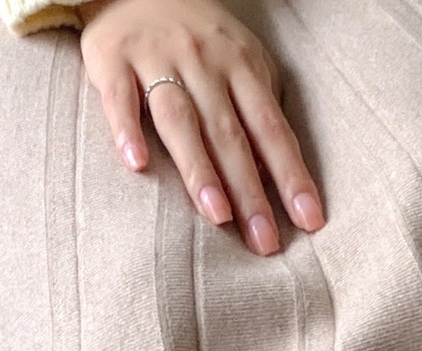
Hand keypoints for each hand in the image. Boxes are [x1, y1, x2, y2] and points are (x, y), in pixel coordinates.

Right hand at [76, 0, 321, 252]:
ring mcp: (156, 57)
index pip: (271, 129)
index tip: (309, 222)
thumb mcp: (242, 63)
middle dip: (250, 191)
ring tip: (217, 215)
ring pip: (180, 119)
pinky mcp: (112, 57)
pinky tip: (137, 164)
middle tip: (264, 241)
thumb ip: (258, 112)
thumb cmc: (200, 39)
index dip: (291, 176)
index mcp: (241, 66)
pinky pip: (119, 97)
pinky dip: (126, 129)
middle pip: (229, 134)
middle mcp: (202, 60)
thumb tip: (276, 180)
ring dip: (199, 169)